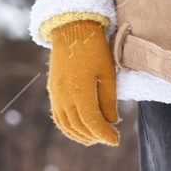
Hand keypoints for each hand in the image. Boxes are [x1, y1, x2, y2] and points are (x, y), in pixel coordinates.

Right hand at [46, 19, 118, 145]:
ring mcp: (56, 93)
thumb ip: (109, 101)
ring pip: (66, 124)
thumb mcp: (108, 74)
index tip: (117, 140)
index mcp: (79, 91)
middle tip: (110, 138)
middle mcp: (64, 95)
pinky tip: (80, 130)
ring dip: (81, 135)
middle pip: (79, 126)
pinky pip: (58, 116)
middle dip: (96, 136)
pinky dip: (68, 127)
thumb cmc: (95, 50)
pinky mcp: (53, 90)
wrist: (72, 30)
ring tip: (96, 138)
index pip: (92, 122)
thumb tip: (112, 122)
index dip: (105, 134)